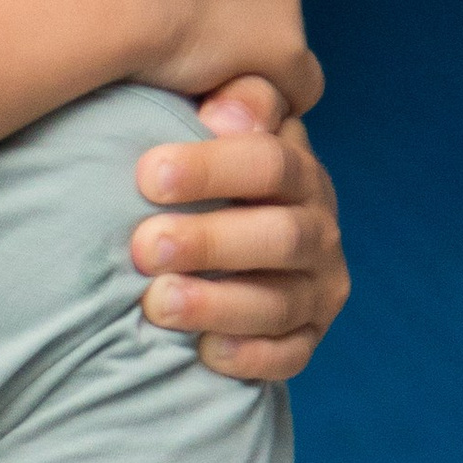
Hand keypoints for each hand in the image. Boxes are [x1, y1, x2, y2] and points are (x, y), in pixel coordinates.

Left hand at [133, 79, 348, 382]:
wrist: (210, 249)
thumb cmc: (191, 179)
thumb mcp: (202, 131)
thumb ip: (222, 106)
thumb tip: (222, 109)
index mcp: (294, 168)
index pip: (269, 161)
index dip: (212, 167)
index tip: (147, 176)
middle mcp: (316, 226)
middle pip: (280, 235)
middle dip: (210, 242)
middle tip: (145, 247)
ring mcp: (316, 286)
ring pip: (281, 300)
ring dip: (218, 303)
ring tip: (157, 302)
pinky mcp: (307, 338)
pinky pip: (290, 355)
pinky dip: (249, 356)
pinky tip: (205, 352)